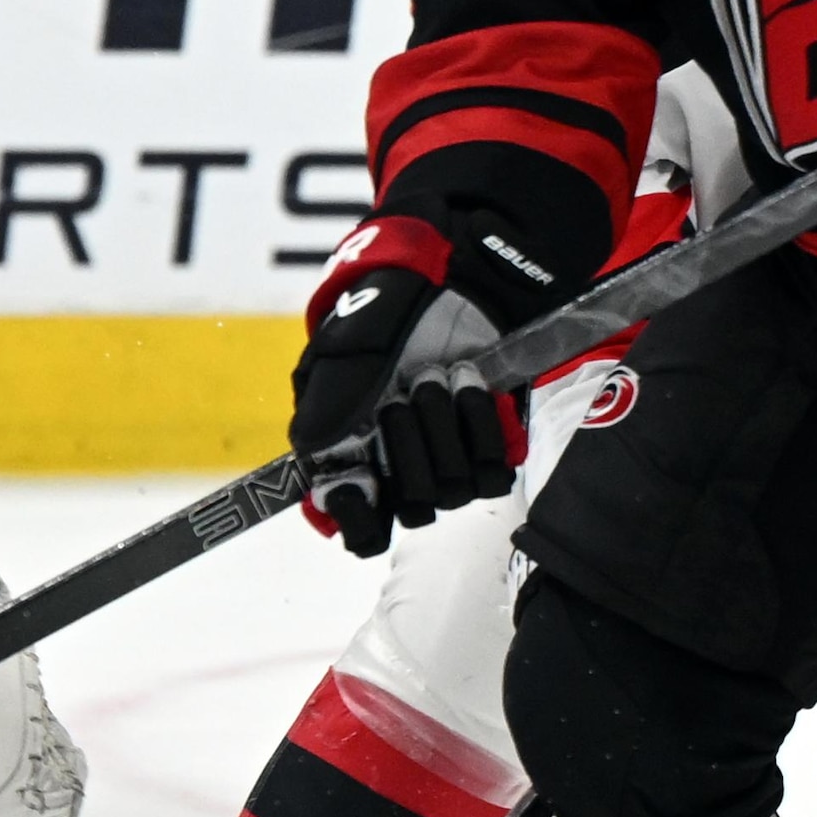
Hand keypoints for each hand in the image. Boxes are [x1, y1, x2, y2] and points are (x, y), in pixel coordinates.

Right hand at [286, 218, 526, 556]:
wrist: (447, 284)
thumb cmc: (381, 322)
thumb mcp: (332, 370)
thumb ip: (322, 434)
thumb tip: (328, 494)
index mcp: (355, 462)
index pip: (363, 532)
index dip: (366, 517)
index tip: (366, 480)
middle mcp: (401, 472)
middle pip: (413, 508)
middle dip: (408, 446)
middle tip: (400, 393)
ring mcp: (448, 462)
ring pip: (454, 489)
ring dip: (444, 425)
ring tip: (436, 374)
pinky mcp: (490, 447)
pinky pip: (493, 470)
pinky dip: (480, 423)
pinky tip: (468, 383)